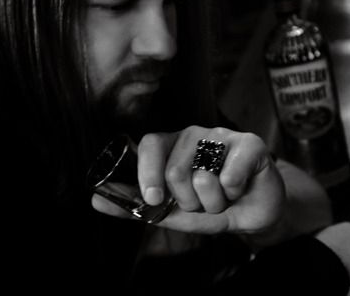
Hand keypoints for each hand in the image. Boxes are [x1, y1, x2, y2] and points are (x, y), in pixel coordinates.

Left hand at [91, 126, 284, 234]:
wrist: (253, 213)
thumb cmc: (211, 206)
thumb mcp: (171, 212)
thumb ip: (136, 206)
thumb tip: (95, 201)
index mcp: (173, 146)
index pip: (151, 145)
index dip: (148, 173)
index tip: (154, 199)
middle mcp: (196, 135)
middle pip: (175, 169)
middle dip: (188, 201)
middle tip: (200, 202)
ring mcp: (223, 137)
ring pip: (202, 176)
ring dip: (212, 202)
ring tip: (221, 198)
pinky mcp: (250, 144)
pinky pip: (230, 174)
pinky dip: (233, 192)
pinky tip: (238, 189)